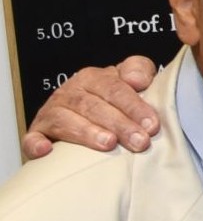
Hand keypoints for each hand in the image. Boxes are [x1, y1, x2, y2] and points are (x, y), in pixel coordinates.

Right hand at [21, 56, 159, 158]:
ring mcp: (51, 113)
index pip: (114, 89)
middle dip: (119, 124)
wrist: (83, 109)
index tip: (152, 125)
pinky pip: (32, 138)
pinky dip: (36, 144)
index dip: (134, 106)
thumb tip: (138, 79)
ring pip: (65, 120)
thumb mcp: (129, 78)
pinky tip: (47, 151)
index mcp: (93, 78)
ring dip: (87, 133)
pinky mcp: (38, 133)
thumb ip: (139, 70)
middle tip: (139, 141)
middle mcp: (70, 93)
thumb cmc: (111, 98)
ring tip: (108, 144)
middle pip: (93, 106)